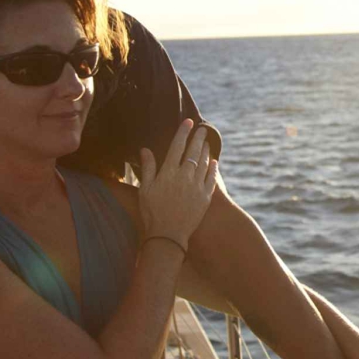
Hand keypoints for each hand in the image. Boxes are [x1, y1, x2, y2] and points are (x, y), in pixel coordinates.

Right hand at [138, 119, 218, 245]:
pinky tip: (214, 162)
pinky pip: (211, 178)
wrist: (168, 235)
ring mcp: (197, 186)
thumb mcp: (145, 189)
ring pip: (204, 163)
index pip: (177, 146)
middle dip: (198, 138)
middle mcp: (184, 176)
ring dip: (206, 151)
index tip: (188, 122)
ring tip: (207, 142)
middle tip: (203, 129)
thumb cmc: (152, 212)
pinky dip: (213, 168)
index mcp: (168, 172)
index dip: (183, 132)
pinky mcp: (205, 197)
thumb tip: (145, 149)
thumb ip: (148, 168)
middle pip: (194, 151)